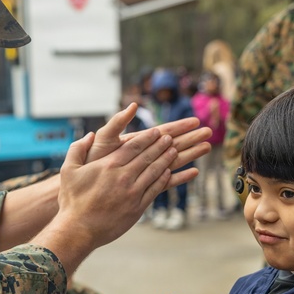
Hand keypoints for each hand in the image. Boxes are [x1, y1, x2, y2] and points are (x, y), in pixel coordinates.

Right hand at [36, 128, 176, 257]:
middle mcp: (123, 177)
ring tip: (174, 151)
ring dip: (166, 159)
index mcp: (108, 165)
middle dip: (160, 145)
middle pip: (147, 156)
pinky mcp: (137, 207)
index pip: (133, 146)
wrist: (79, 229)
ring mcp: (132, 192)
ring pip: (154, 171)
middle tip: (169, 138)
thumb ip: (77, 149)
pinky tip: (168, 173)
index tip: (156, 131)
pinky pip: (155, 189)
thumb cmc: (72, 201)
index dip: (147, 138)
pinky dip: (163, 179)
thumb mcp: (68, 170)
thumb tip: (89, 135)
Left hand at [87, 105, 211, 181]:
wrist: (84, 187)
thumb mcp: (103, 138)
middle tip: (209, 131)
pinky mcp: (144, 186)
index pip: (162, 131)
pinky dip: (180, 177)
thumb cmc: (91, 161)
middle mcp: (144, 155)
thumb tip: (132, 106)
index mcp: (136, 142)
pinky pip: (166, 182)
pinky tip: (194, 173)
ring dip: (191, 154)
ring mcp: (145, 170)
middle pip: (172, 144)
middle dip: (191, 137)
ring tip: (207, 147)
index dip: (179, 126)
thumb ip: (117, 123)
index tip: (195, 120)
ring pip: (173, 161)